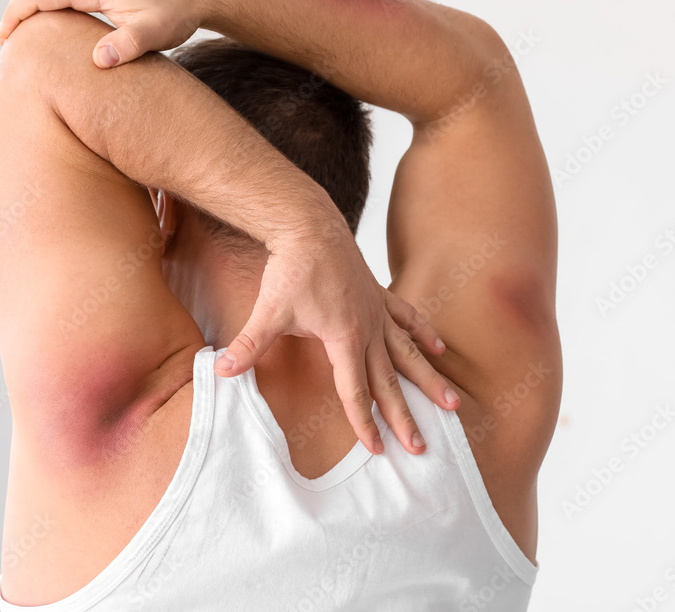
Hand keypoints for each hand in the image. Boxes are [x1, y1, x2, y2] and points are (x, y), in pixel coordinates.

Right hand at [0, 0, 199, 67]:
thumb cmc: (178, 11)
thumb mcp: (156, 33)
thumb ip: (128, 46)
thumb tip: (99, 60)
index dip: (17, 15)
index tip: (4, 39)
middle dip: (15, 9)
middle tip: (4, 42)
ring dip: (28, 3)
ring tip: (19, 35)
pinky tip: (48, 22)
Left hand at [214, 224, 458, 454]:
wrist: (310, 225)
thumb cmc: (291, 269)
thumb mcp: (268, 311)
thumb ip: (247, 345)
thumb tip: (222, 371)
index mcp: (344, 338)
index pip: (355, 391)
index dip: (364, 423)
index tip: (376, 449)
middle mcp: (368, 328)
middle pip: (389, 381)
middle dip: (404, 416)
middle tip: (420, 447)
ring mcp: (377, 311)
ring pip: (409, 353)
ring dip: (429, 380)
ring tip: (452, 404)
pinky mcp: (379, 294)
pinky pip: (407, 317)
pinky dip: (423, 334)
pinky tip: (439, 349)